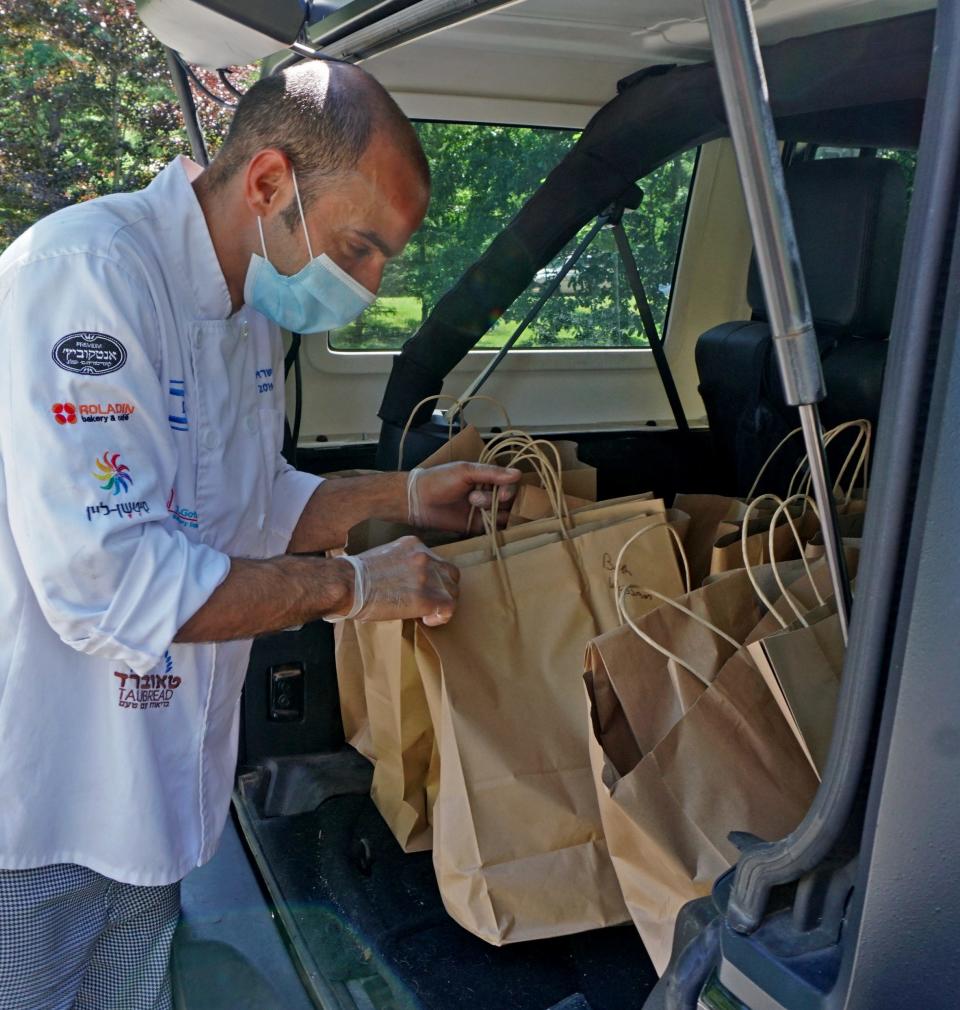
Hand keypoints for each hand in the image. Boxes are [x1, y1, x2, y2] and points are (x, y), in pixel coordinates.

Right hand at [331, 536, 460, 625]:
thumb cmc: (355, 575)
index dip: (434, 577)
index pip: (436, 559)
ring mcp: (426, 576)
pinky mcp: (425, 598)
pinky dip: (441, 616)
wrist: (347, 583)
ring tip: (428, 613)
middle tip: (431, 602)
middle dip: (443, 589)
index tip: (423, 588)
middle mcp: (424, 556)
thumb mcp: (383, 557)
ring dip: (443, 604)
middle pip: (450, 573)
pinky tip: (427, 620)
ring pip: (452, 591)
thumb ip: (401, 563)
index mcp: (413, 544)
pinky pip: (448, 608)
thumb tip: (406, 580)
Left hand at [407, 462, 521, 532]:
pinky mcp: (477, 527)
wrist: (418, 501)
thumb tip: (518, 474)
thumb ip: (491, 473)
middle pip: (510, 501)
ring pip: (504, 514)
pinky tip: (488, 523)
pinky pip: (494, 529)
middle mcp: (488, 494)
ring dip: (494, 512)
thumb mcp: (465, 471)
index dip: (510, 490)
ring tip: (472, 506)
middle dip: (496, 500)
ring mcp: (484, 512)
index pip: (510, 484)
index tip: (502, 495)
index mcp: (487, 478)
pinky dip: (496, 528)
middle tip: (475, 499)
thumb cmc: (439, 480)